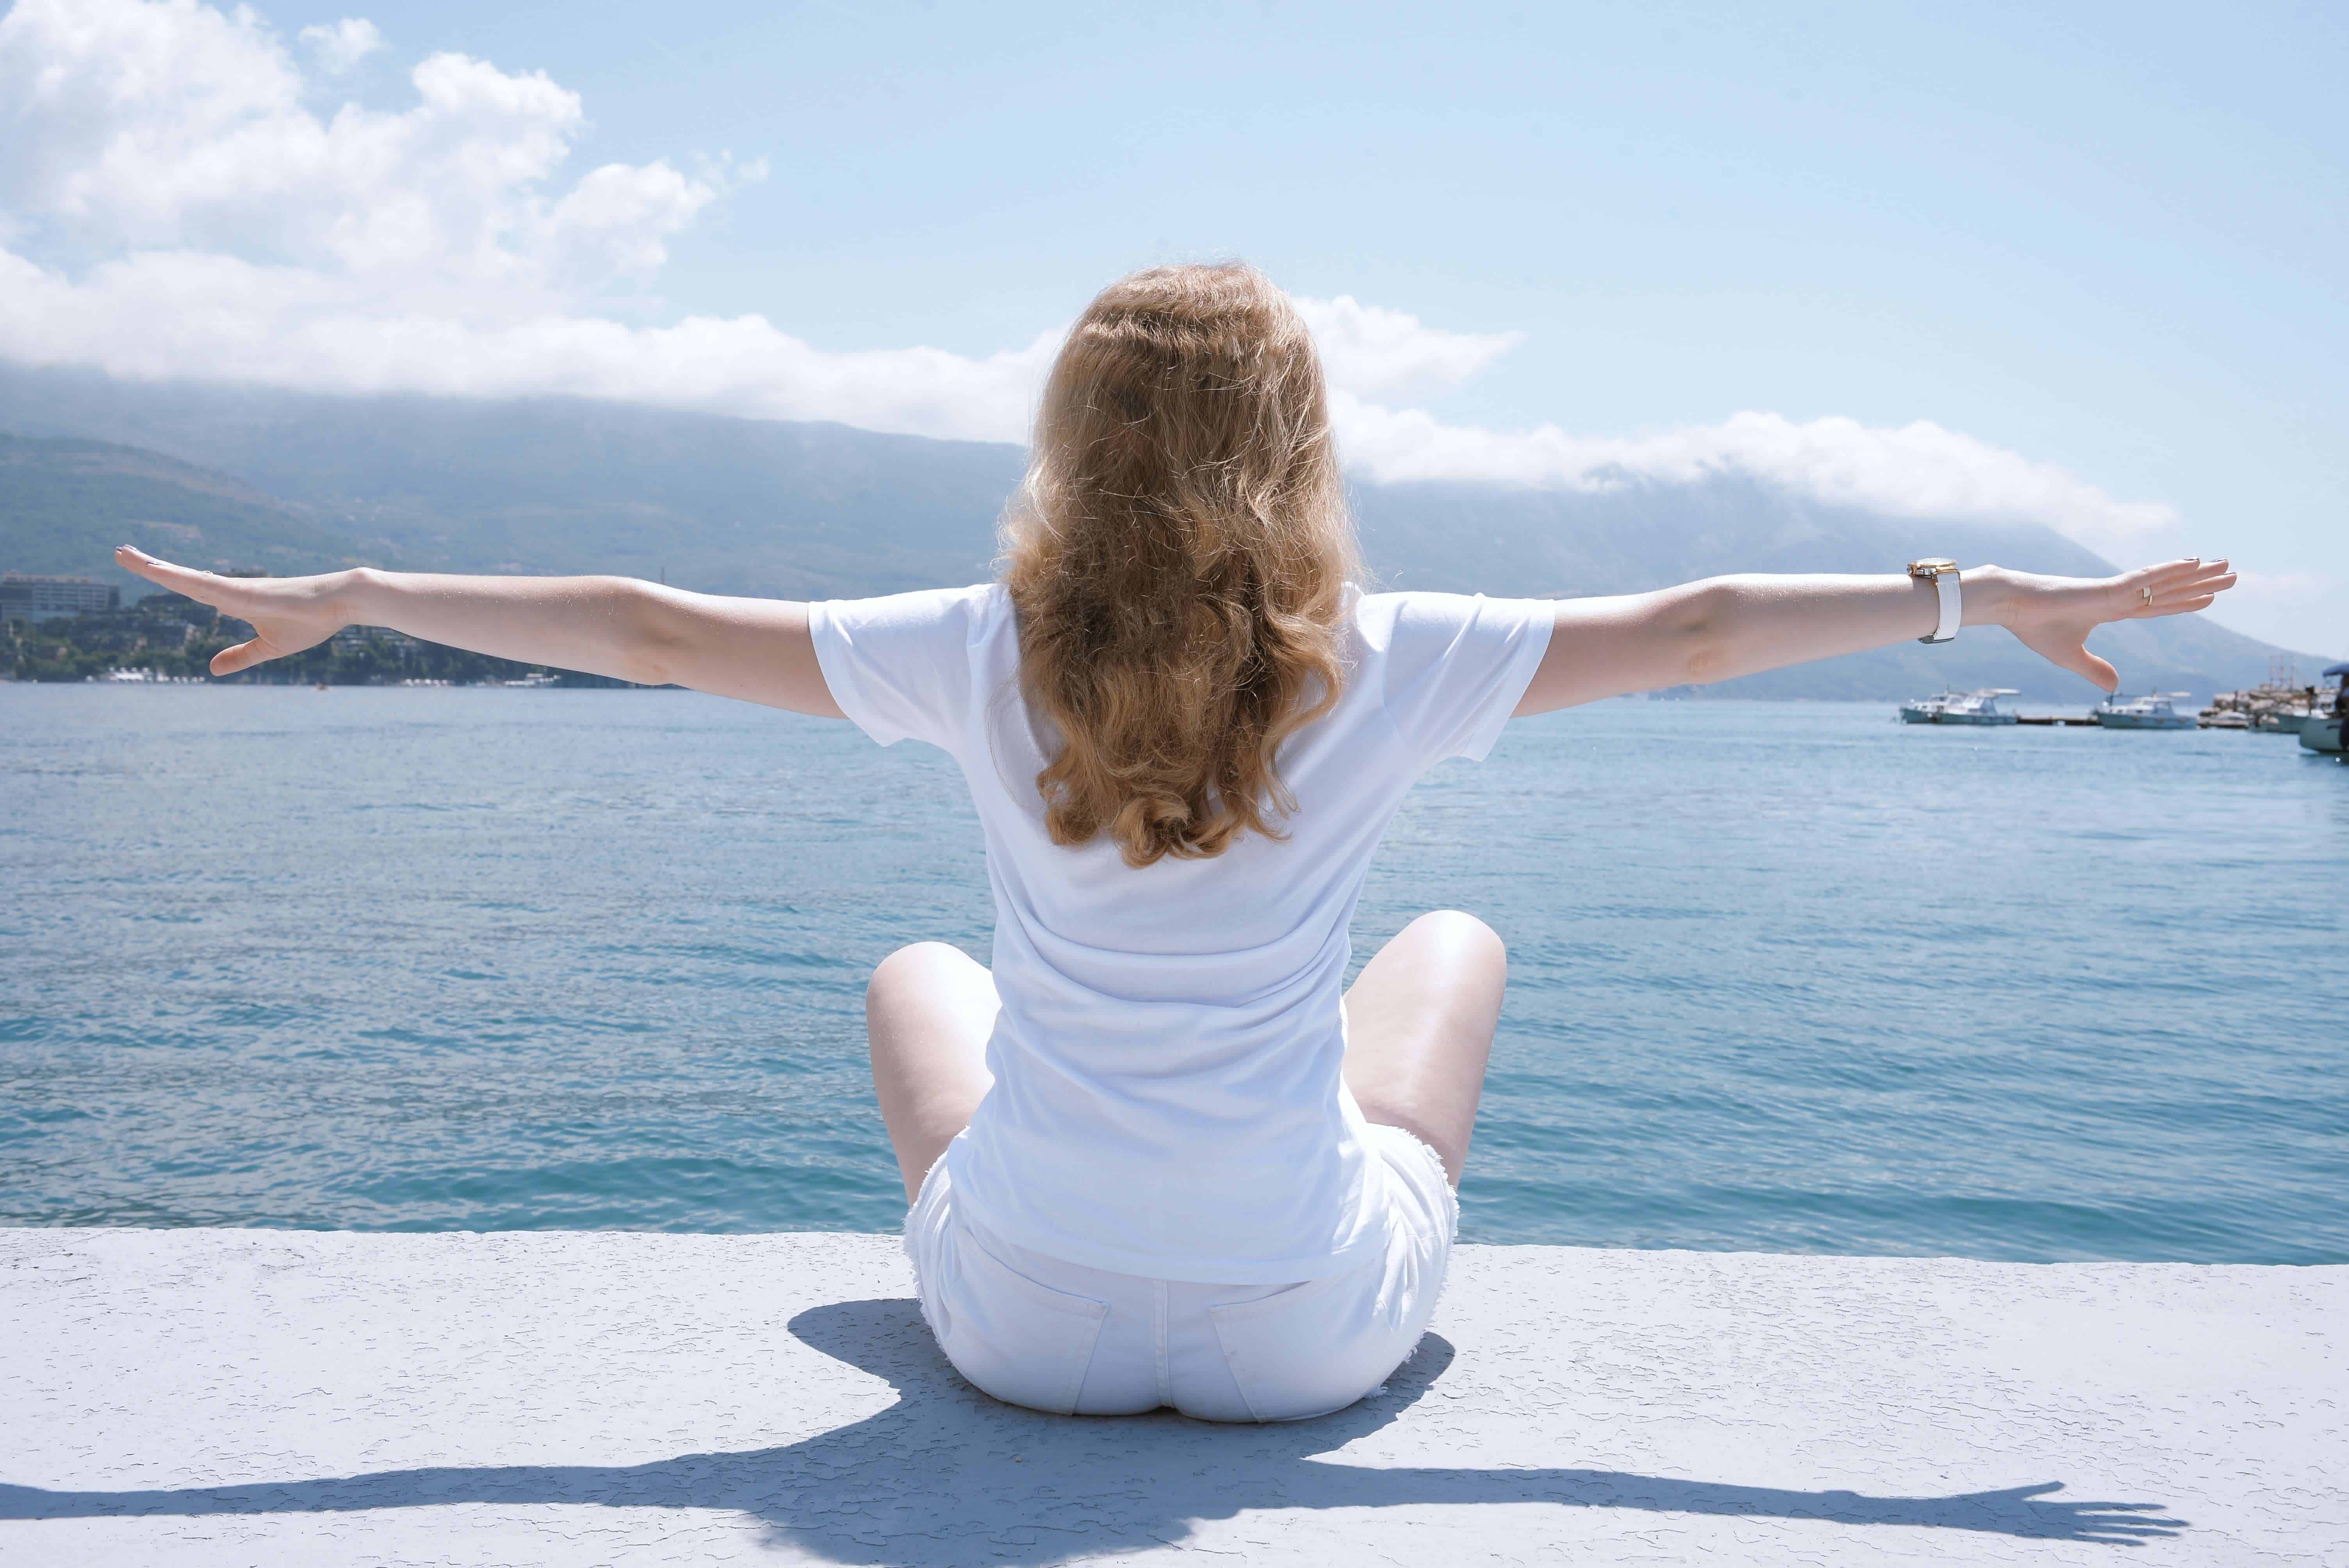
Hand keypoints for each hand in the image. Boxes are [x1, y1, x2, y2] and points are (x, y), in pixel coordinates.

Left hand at [114, 545, 356, 675]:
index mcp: (233, 600)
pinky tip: (159, 571)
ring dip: (153, 566)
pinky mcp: (244, 591)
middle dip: (148, 564)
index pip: (190, 587)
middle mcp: (228, 590)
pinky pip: (205, 584)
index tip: (143, 567)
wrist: (340, 603)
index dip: (166, 577)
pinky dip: (179, 577)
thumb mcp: (270, 648)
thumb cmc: (311, 621)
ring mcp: (235, 588)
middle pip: (180, 576)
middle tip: (119, 552)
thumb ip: (240, 656)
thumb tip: (211, 669)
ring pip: (185, 577)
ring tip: (124, 553)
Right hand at [1979, 558, 2236, 691]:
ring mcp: (2116, 590)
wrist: (2011, 606)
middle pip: (2170, 590)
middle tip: (2233, 573)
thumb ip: (2094, 669)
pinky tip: (2193, 562)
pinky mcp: (2108, 588)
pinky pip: (2146, 578)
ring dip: (2198, 573)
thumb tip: (2115, 686)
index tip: (2211, 595)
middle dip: (2203, 582)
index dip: (2185, 602)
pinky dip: (2170, 570)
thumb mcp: (2069, 657)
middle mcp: (2120, 597)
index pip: (2158, 606)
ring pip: (2165, 581)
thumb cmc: (2034, 627)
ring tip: (2227, 564)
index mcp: (2112, 610)